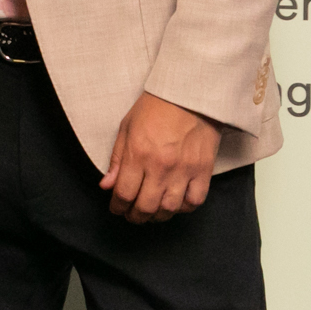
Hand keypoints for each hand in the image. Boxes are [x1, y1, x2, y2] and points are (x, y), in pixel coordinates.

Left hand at [98, 92, 222, 223]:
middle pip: (145, 206)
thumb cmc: (156, 107)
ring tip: (152, 212)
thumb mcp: (126, 128)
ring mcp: (184, 169)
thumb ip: (116, 159)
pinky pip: (194, 200)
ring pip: (169, 209)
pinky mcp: (203, 170)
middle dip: (135, 216)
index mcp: (138, 153)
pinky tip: (176, 202)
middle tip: (132, 214)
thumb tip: (106, 185)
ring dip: (158, 216)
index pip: (123, 193)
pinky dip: (184, 207)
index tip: (117, 208)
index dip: (117, 206)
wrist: (189, 93)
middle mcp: (160, 165)